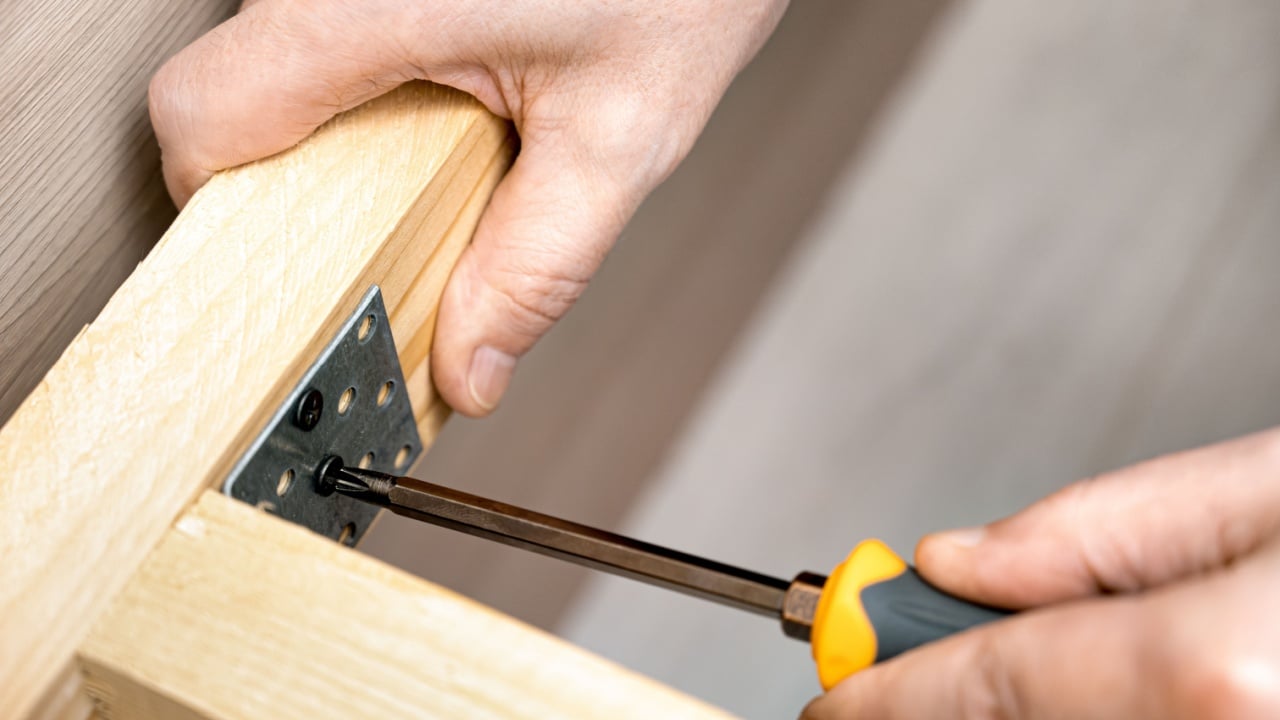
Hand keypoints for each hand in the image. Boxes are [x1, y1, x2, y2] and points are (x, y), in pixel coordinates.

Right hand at [149, 0, 786, 415]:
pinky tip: (462, 72)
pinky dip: (371, 63)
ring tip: (454, 123)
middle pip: (237, 82)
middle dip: (303, 163)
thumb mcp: (619, 137)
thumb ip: (538, 266)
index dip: (222, 198)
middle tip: (403, 192)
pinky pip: (329, 15)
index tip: (279, 245)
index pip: (204, 112)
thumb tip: (470, 366)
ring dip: (342, 108)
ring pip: (280, 44)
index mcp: (372, 5)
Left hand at [804, 429, 1279, 718]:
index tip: (833, 698)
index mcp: (1215, 668)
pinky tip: (1090, 673)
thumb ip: (1094, 530)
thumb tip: (963, 562)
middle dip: (936, 693)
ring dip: (1014, 703)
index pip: (987, 687)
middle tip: (912, 639)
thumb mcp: (1262, 490)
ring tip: (1046, 631)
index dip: (890, 693)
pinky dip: (1072, 714)